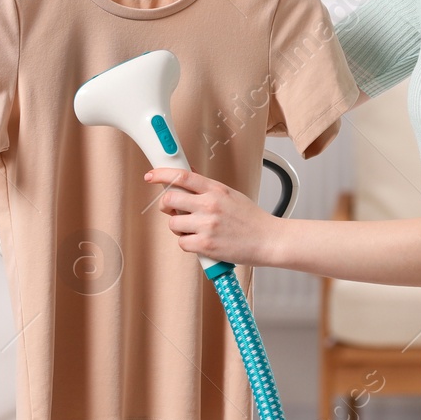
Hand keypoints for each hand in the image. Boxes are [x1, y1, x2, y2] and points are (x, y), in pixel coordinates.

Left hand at [144, 167, 283, 267]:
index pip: (182, 176)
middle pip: (169, 199)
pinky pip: (182, 243)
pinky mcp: (205, 246)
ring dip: (179, 227)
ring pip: (173, 224)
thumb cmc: (252, 219)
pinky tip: (201, 242)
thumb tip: (188, 176)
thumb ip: (208, 188)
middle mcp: (209, 205)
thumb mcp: (231, 195)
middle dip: (166, 205)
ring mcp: (206, 226)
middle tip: (174, 210)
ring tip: (195, 229)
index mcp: (216, 190)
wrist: (269, 240)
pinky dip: (188, 244)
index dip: (162, 174)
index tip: (151, 175)